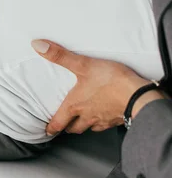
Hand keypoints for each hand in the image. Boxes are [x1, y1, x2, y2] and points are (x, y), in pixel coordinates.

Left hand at [30, 39, 154, 134]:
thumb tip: (37, 45)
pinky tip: (104, 114)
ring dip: (84, 125)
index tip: (47, 131)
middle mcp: (87, 116)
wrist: (139, 95)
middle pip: (73, 128)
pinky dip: (102, 122)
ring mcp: (103, 120)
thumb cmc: (111, 81)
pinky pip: (106, 125)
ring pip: (89, 128)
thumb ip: (60, 56)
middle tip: (64, 124)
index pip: (58, 123)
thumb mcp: (83, 65)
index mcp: (75, 106)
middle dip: (67, 126)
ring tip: (82, 119)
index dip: (51, 128)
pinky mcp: (118, 120)